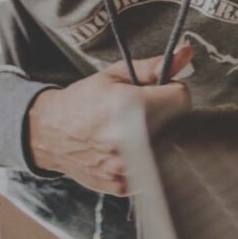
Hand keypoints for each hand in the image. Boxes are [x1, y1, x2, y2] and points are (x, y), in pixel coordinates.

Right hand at [28, 44, 194, 195]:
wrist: (51, 133)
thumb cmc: (82, 101)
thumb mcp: (115, 75)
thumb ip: (154, 67)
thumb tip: (186, 53)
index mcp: (129, 107)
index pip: (181, 99)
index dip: (171, 92)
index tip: (159, 94)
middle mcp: (128, 140)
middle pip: (176, 125)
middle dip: (165, 117)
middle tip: (142, 113)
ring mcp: (125, 167)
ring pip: (166, 150)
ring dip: (156, 139)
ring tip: (132, 131)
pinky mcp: (122, 185)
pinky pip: (151, 171)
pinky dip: (144, 160)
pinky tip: (126, 150)